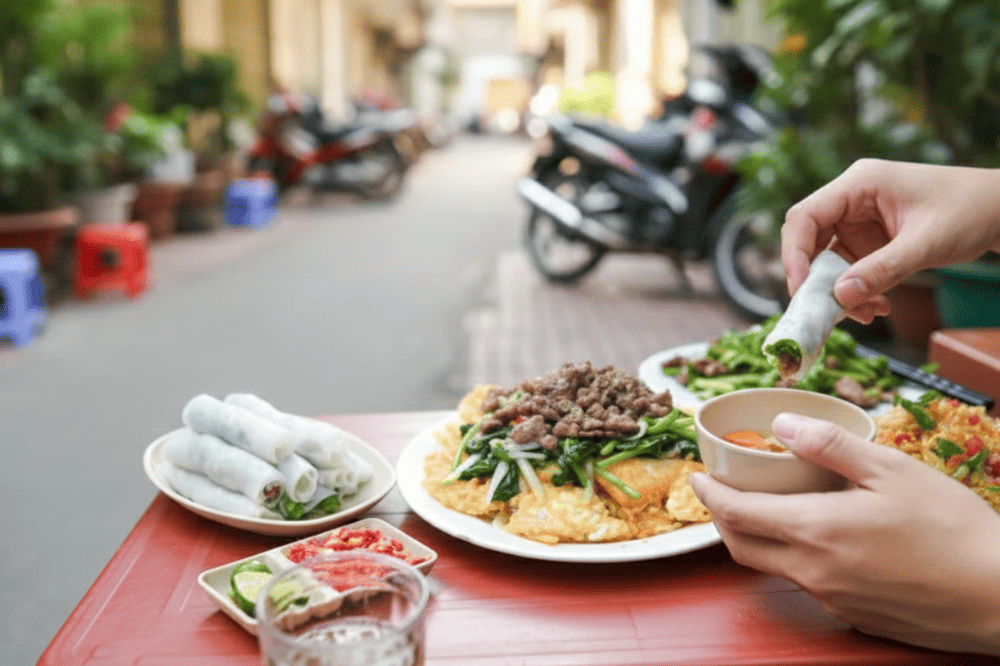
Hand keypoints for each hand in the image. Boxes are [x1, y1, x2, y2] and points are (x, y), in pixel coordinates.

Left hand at [689, 413, 999, 654]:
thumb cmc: (954, 531)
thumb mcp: (892, 470)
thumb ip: (831, 446)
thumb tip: (783, 424)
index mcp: (815, 530)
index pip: (736, 513)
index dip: (709, 493)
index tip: (699, 476)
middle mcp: (813, 571)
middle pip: (741, 547)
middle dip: (720, 519)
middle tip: (720, 494)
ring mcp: (831, 598)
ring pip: (771, 568)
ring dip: (756, 539)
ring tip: (764, 510)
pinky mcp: (853, 615)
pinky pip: (805, 584)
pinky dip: (792, 559)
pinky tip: (815, 539)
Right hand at [781, 159, 999, 322]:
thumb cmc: (971, 209)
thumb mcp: (926, 243)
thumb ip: (882, 271)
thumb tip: (840, 297)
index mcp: (859, 184)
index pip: (805, 216)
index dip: (794, 253)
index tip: (800, 289)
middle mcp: (852, 200)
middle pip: (810, 241)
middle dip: (814, 279)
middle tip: (822, 311)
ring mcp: (860, 221)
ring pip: (828, 261)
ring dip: (839, 292)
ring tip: (864, 314)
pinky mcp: (870, 240)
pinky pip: (849, 270)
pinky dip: (857, 292)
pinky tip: (877, 307)